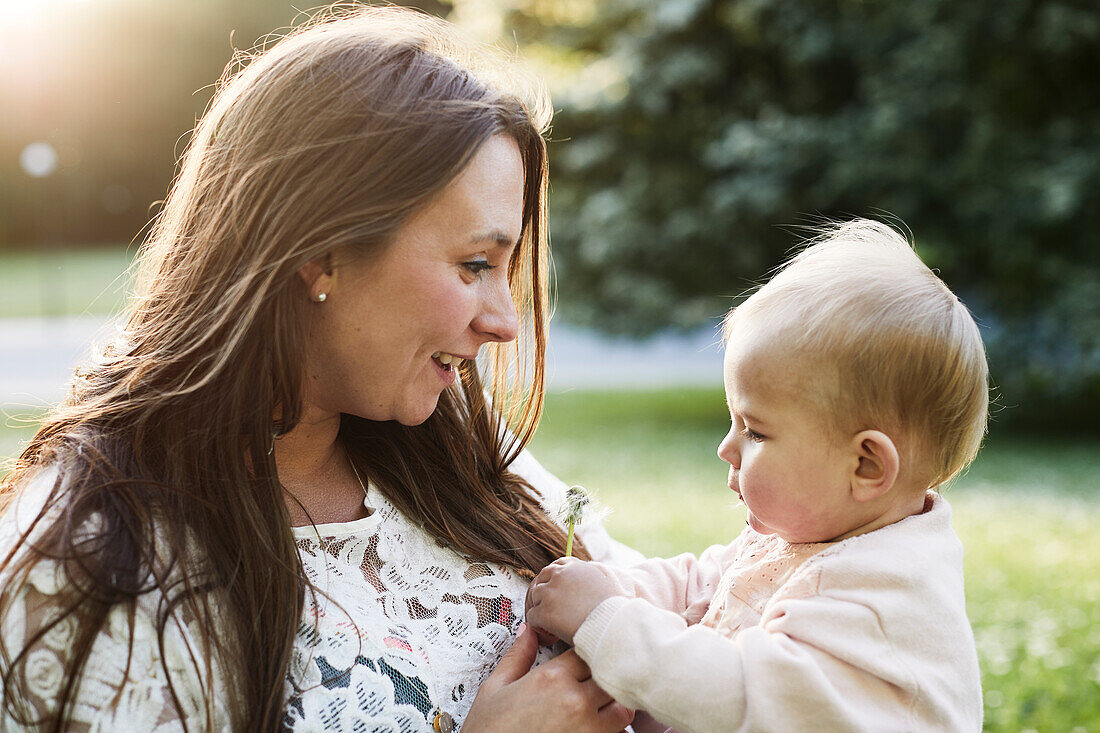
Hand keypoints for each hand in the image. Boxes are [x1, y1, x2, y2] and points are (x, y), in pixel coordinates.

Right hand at [463, 623, 633, 732]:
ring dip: (613, 705)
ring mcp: (587, 728)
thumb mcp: (494, 688)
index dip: (586, 653)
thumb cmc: (489, 732)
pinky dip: (613, 731)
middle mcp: (575, 700)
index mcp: (552, 678)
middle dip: (602, 676)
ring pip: (622, 708)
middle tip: (591, 682)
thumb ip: (517, 657)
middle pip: (609, 676)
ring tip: (598, 707)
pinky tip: (596, 728)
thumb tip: (528, 634)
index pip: (587, 651)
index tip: (580, 659)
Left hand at [525, 557, 622, 645]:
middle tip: (548, 611)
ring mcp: (550, 593)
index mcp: (574, 567)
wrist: (616, 624)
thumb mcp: (608, 578)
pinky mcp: (545, 613)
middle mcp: (559, 576)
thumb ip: (595, 573)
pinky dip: (538, 627)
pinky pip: (532, 618)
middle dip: (542, 595)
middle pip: (541, 580)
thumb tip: (593, 571)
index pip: (556, 566)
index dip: (553, 581)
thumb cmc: (618, 606)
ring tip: (550, 625)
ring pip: (534, 599)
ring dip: (540, 611)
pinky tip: (550, 636)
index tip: (556, 593)